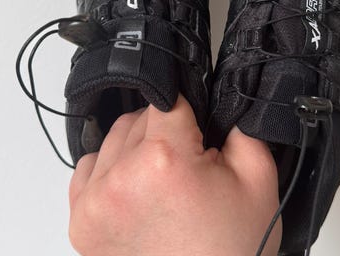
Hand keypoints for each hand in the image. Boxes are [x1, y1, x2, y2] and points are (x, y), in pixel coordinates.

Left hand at [68, 94, 281, 255]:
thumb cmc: (228, 251)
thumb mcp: (258, 179)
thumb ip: (242, 126)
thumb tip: (221, 99)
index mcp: (164, 161)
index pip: (167, 100)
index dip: (188, 111)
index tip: (196, 127)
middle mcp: (121, 178)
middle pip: (140, 117)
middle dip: (166, 132)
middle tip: (187, 165)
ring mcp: (94, 202)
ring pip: (114, 137)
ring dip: (138, 148)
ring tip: (163, 181)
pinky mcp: (81, 221)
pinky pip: (90, 166)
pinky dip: (113, 168)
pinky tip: (138, 188)